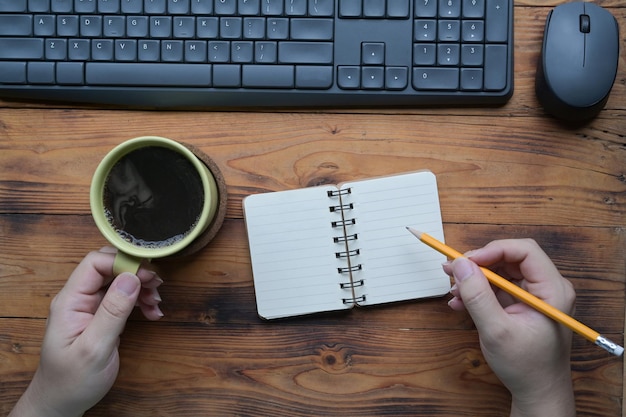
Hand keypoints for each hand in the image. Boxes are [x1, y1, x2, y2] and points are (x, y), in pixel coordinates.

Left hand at [10, 248, 163, 416]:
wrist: (62, 403)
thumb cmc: (72, 381)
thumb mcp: (95, 348)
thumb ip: (113, 311)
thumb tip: (132, 278)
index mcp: (70, 301)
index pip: (95, 263)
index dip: (123, 263)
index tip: (147, 275)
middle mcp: (78, 299)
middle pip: (109, 268)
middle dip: (136, 273)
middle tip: (157, 286)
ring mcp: (89, 307)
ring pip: (119, 281)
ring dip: (141, 288)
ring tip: (157, 304)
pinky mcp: (101, 316)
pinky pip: (122, 298)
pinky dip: (140, 301)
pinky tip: (153, 313)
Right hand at [444, 239, 575, 416]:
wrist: (537, 393)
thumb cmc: (526, 367)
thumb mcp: (497, 331)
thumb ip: (477, 296)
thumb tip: (460, 265)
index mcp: (552, 290)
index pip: (524, 251)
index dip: (493, 250)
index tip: (466, 260)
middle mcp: (546, 288)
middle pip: (510, 258)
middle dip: (478, 264)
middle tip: (452, 270)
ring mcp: (534, 296)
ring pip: (501, 271)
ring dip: (474, 279)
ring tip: (454, 292)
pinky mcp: (522, 304)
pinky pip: (497, 287)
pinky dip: (477, 292)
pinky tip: (460, 303)